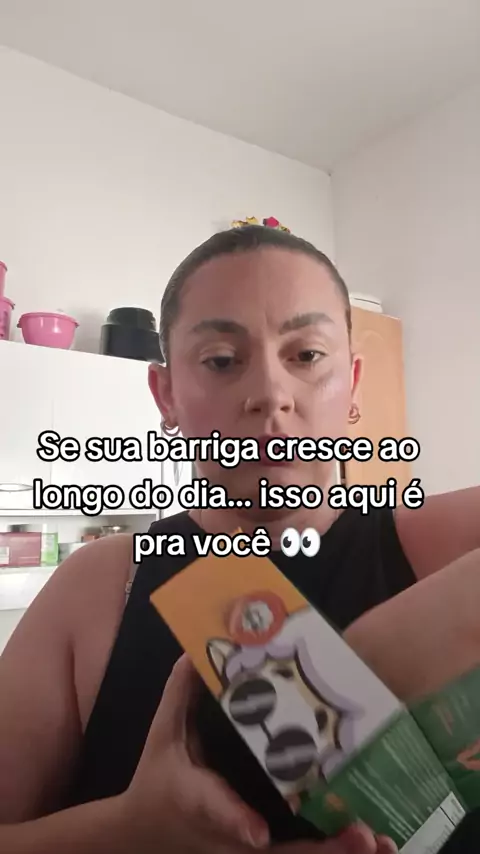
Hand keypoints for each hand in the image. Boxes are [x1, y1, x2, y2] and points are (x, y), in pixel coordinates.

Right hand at [122, 655, 396, 852]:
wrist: (146, 833)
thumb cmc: (158, 780)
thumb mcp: (163, 736)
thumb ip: (181, 695)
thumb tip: (196, 652)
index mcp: (199, 801)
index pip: (217, 813)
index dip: (237, 822)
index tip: (258, 833)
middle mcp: (229, 837)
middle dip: (321, 851)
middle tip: (362, 835)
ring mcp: (250, 852)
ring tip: (379, 840)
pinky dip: (336, 853)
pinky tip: (376, 843)